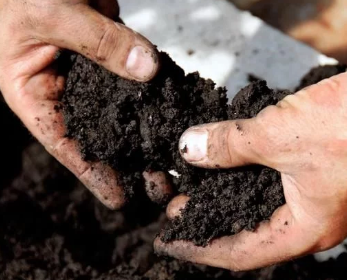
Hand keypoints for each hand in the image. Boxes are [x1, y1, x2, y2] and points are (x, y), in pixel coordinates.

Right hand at [0, 0, 160, 208]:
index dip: (93, 174)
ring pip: (122, 109)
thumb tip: (147, 69)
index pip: (65, 144)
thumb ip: (98, 41)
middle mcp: (64, 89)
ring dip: (147, 133)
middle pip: (100, 134)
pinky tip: (174, 112)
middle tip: (161, 185)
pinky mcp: (112, 53)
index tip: (120, 199)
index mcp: (34, 92)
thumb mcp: (50, 13)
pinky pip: (137, 77)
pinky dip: (154, 93)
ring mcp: (91, 73)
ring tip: (173, 158)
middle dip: (130, 161)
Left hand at [155, 71, 346, 270]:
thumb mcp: (278, 136)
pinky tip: (224, 158)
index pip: (239, 253)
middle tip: (176, 207)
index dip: (200, 250)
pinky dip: (242, 169)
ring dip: (223, 192)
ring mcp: (312, 192)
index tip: (169, 242)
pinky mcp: (312, 167)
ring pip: (256, 202)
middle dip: (208, 219)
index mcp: (306, 229)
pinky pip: (267, 176)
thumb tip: (188, 148)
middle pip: (245, 229)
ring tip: (193, 183)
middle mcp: (309, 217)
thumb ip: (229, 145)